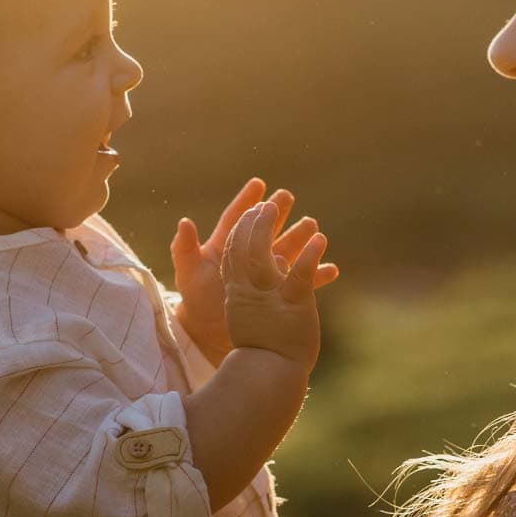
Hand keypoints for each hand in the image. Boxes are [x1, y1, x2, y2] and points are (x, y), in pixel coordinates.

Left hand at [171, 179, 337, 358]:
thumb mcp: (188, 274)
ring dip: (298, 237)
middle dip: (276, 212)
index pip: (237, 219)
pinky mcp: (277, 293)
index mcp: (225, 247)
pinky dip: (317, 276)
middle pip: (265, 229)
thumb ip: (184, 249)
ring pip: (285, 249)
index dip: (247, 201)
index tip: (259, 184)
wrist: (208, 333)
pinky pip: (301, 282)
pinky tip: (331, 269)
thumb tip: (184, 222)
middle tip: (287, 195)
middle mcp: (248, 256)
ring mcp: (263, 273)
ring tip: (311, 223)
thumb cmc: (196, 301)